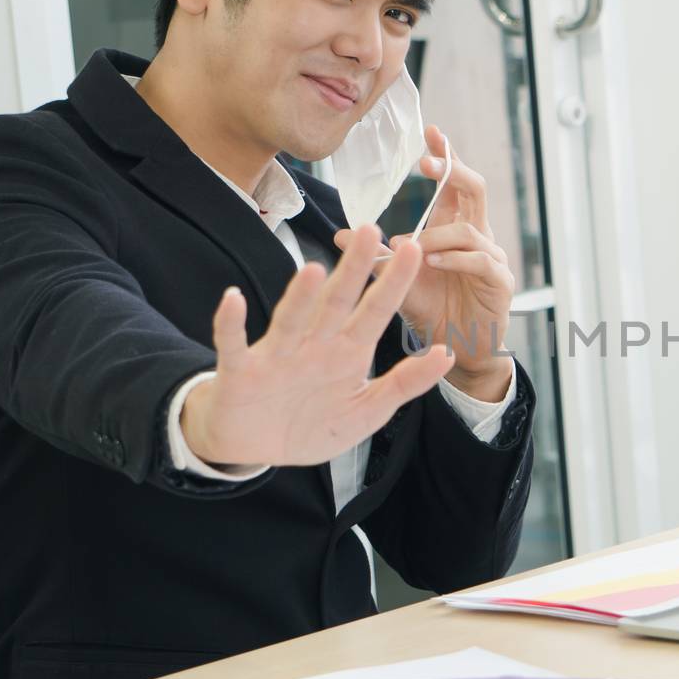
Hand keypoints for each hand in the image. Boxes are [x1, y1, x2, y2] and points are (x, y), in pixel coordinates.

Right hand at [181, 227, 452, 465]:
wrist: (252, 447)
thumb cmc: (309, 424)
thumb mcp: (366, 410)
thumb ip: (404, 384)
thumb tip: (446, 354)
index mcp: (346, 353)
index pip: (375, 312)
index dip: (394, 284)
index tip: (414, 250)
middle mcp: (313, 345)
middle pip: (336, 303)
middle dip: (353, 271)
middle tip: (370, 230)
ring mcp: (277, 355)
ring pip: (290, 320)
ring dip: (299, 297)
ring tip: (311, 269)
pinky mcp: (241, 371)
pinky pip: (234, 344)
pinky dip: (232, 324)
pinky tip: (233, 300)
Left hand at [339, 126, 514, 401]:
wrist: (459, 351)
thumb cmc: (434, 312)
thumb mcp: (399, 282)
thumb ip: (376, 258)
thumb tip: (342, 236)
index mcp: (455, 228)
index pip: (454, 184)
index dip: (447, 156)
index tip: (431, 132)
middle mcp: (477, 236)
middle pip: (474, 189)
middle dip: (452, 171)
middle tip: (426, 163)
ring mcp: (492, 257)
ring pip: (470, 228)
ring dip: (437, 234)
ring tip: (411, 246)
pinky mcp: (499, 282)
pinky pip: (480, 260)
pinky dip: (454, 259)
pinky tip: (433, 262)